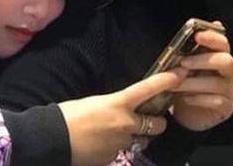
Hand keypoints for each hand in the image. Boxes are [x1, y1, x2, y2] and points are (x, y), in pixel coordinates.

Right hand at [59, 69, 187, 165]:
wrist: (53, 139)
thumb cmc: (68, 115)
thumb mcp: (92, 103)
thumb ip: (112, 106)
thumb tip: (118, 111)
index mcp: (117, 104)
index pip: (147, 89)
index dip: (165, 81)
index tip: (179, 74)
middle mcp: (125, 123)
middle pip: (157, 125)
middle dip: (157, 123)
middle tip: (150, 120)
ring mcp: (121, 143)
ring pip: (140, 141)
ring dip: (137, 137)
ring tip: (119, 133)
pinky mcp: (113, 158)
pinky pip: (122, 152)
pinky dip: (115, 148)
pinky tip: (100, 144)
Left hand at [171, 25, 232, 130]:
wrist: (186, 113)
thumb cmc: (186, 85)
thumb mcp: (183, 67)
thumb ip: (188, 51)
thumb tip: (192, 30)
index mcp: (219, 57)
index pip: (223, 43)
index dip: (212, 37)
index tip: (197, 35)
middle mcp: (229, 73)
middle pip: (226, 61)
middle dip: (203, 60)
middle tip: (182, 63)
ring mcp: (230, 90)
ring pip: (217, 83)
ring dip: (192, 83)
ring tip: (174, 85)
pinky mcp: (227, 108)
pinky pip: (217, 101)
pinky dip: (199, 99)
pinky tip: (186, 99)